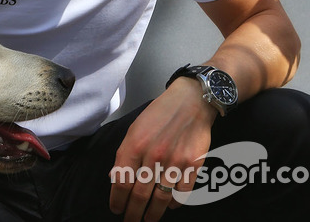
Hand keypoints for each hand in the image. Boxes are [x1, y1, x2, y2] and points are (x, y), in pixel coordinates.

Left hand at [109, 79, 216, 221]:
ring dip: (153, 214)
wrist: (191, 101)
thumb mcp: (134, 128)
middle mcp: (153, 155)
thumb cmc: (160, 113)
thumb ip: (125, 154)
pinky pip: (182, 193)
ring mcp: (175, 161)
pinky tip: (169, 206)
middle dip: (133, 213)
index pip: (121, 182)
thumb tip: (116, 179)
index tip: (116, 209)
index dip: (117, 200)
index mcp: (135, 145)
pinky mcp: (193, 165)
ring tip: (147, 221)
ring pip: (161, 199)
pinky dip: (174, 203)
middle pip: (140, 195)